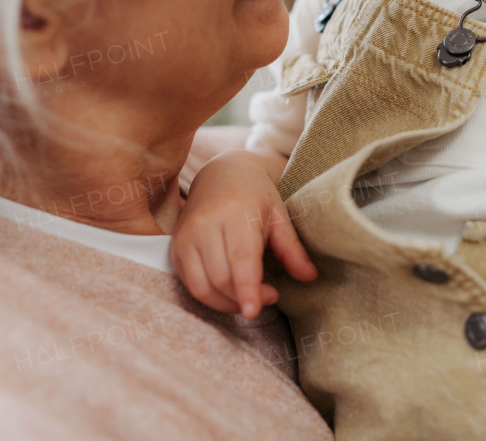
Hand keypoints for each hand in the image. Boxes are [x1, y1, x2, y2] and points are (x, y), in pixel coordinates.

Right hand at [170, 149, 317, 318]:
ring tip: (251, 296)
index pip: (240, 258)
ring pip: (202, 287)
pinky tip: (230, 293)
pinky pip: (189, 284)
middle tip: (270, 295)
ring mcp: (186, 237)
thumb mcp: (279, 215)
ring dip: (227, 304)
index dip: (247, 288)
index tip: (254, 311)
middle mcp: (205, 224)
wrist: (220, 174)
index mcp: (236, 212)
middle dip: (246, 298)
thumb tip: (310, 276)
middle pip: (221, 278)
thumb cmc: (255, 195)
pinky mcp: (176, 248)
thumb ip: (292, 248)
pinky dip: (211, 297)